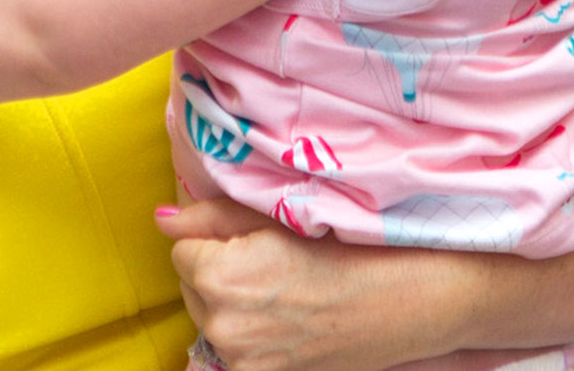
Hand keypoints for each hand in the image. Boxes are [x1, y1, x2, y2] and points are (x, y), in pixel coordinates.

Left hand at [158, 199, 546, 370]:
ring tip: (286, 293)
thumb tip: (165, 219)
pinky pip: (233, 352)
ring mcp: (242, 360)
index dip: (217, 241)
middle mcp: (223, 324)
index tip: (256, 242)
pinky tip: (287, 322)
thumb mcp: (278, 217)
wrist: (408, 299)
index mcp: (220, 275)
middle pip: (194, 288)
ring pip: (212, 320)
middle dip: (221, 273)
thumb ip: (213, 217)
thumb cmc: (348, 249)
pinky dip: (252, 336)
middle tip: (276, 265)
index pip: (183, 251)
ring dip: (234, 306)